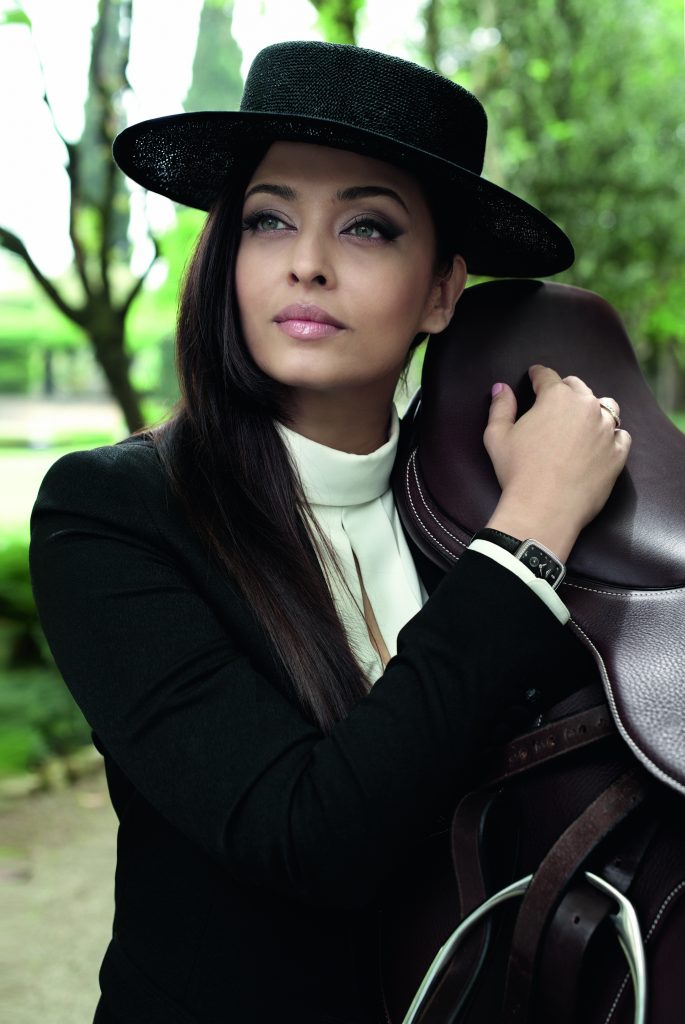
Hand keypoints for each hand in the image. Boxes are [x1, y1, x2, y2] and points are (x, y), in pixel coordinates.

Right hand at [483, 365, 630, 560]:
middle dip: (565, 390)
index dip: (538, 375)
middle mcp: (586, 406)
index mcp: (556, 397)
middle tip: (555, 400)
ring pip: (605, 407)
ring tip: (582, 420)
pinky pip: (621, 436)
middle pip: (578, 387)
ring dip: (592, 409)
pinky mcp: (618, 453)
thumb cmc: (517, 472)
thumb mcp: (497, 436)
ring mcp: (606, 430)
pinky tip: (600, 444)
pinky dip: (611, 436)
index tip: (535, 375)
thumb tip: (501, 388)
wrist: (544, 509)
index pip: (547, 376)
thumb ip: (500, 407)